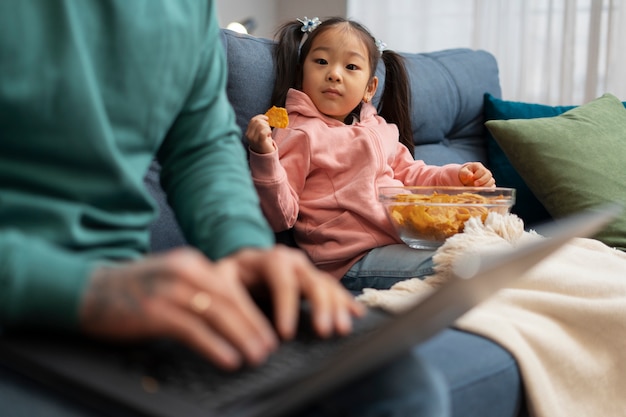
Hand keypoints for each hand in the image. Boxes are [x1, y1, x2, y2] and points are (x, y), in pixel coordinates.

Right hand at [79, 246, 363, 370]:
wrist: (87, 290)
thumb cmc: (131, 291)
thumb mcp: (170, 280)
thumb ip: (198, 292)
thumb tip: (230, 319)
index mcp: (192, 263)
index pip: (231, 288)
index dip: (253, 311)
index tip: (268, 331)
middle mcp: (185, 271)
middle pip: (230, 300)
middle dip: (253, 326)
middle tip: (269, 348)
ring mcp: (170, 289)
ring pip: (217, 314)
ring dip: (242, 337)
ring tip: (257, 357)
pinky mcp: (155, 310)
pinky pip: (193, 329)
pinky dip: (215, 346)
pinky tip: (229, 359)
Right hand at [246, 114, 275, 153]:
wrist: (266, 156)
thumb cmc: (264, 144)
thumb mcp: (259, 134)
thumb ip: (259, 126)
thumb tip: (265, 117)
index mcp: (248, 133)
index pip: (253, 120)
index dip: (261, 117)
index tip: (267, 119)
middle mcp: (249, 135)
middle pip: (257, 121)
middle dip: (265, 123)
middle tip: (268, 128)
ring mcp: (253, 139)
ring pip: (261, 125)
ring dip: (267, 127)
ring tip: (269, 133)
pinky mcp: (259, 142)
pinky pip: (263, 131)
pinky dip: (268, 131)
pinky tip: (270, 134)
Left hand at [458, 162, 494, 186]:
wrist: (466, 178)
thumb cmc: (465, 174)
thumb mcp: (463, 172)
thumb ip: (466, 173)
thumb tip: (470, 176)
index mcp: (478, 166)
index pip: (482, 170)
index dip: (478, 175)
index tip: (473, 178)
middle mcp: (485, 171)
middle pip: (488, 175)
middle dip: (482, 181)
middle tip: (475, 184)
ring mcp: (488, 177)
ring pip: (492, 181)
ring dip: (485, 185)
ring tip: (477, 188)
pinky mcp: (489, 183)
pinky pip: (492, 186)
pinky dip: (488, 189)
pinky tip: (482, 190)